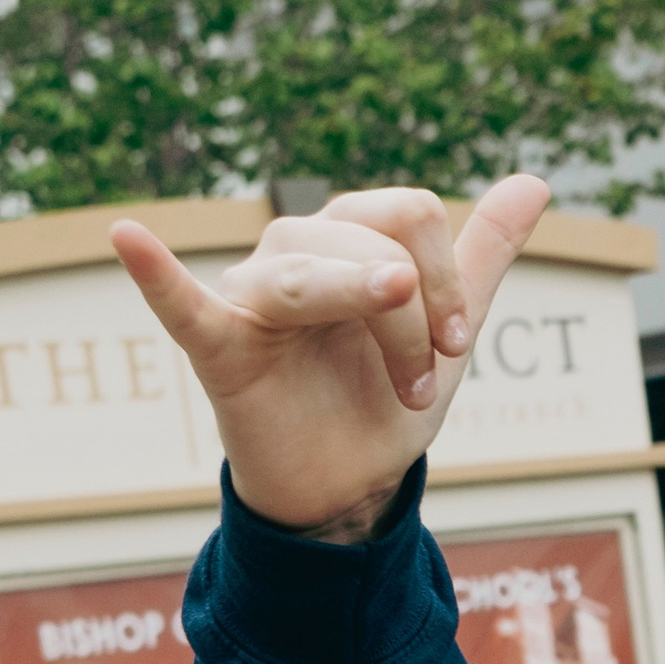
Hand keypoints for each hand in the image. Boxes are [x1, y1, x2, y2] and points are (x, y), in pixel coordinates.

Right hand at [111, 177, 550, 538]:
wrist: (349, 482)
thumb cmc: (382, 396)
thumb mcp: (446, 325)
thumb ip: (482, 253)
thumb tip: (536, 181)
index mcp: (348, 236)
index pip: (407, 213)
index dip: (447, 282)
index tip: (458, 345)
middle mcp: (294, 250)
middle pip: (371, 244)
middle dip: (418, 323)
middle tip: (421, 385)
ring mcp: (251, 294)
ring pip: (314, 276)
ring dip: (381, 332)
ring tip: (410, 382)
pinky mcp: (219, 348)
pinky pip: (183, 305)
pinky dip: (157, 274)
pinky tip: (128, 236)